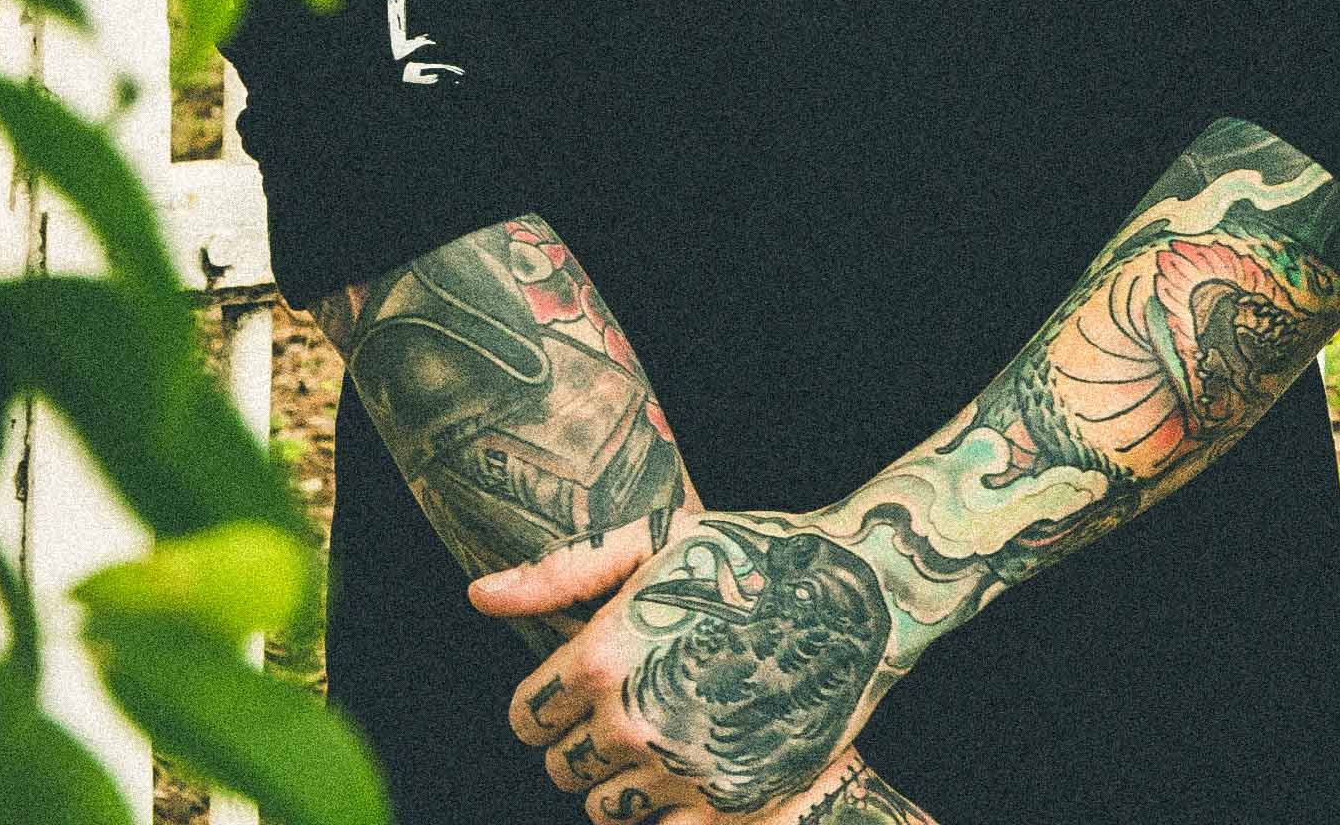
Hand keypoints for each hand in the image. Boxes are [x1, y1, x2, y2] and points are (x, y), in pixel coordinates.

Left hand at [487, 507, 902, 822]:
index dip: (550, 700)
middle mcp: (632, 723)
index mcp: (602, 659)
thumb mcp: (656, 541)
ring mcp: (681, 770)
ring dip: (621, 779)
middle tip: (633, 704)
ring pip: (604, 808)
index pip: (526, 717)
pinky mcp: (729, 803)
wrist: (861, 595)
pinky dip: (668, 809)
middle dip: (583, 740)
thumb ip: (561, 575)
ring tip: (666, 733)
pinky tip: (696, 764)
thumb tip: (478, 597)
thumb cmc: (754, 558)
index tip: (586, 684)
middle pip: (560, 768)